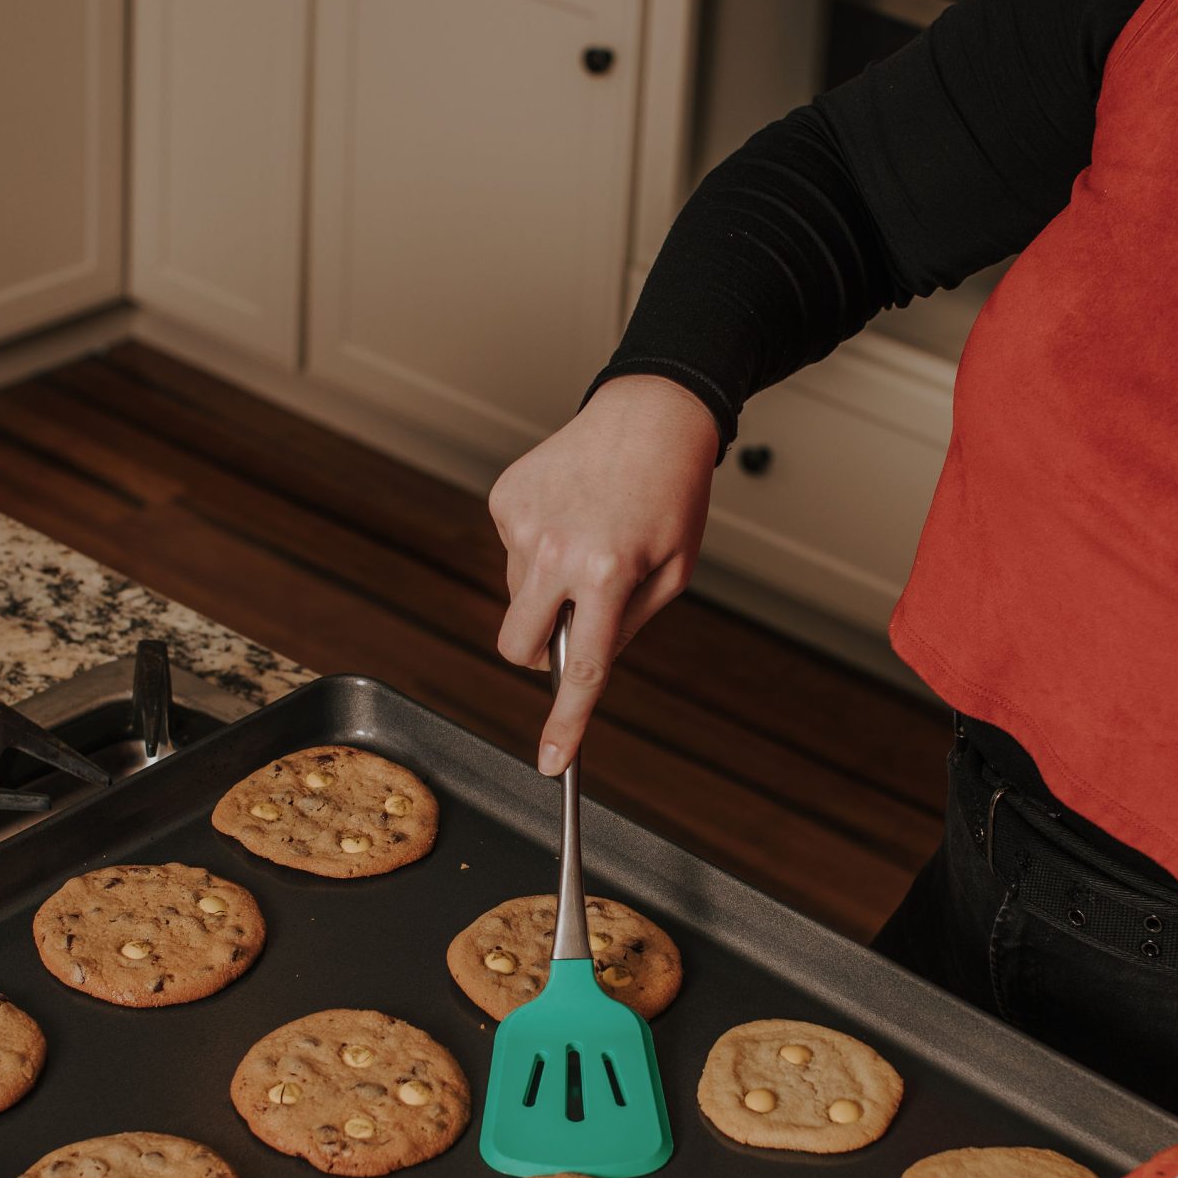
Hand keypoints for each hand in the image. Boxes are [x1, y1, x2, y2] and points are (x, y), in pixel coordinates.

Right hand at [488, 375, 720, 771]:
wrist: (650, 414)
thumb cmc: (671, 493)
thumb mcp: (672, 572)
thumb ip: (626, 625)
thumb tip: (580, 663)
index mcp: (607, 573)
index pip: (579, 668)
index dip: (565, 723)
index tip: (551, 762)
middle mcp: (556, 550)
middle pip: (518, 645)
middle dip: (539, 652)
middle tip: (574, 624)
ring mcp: (522, 524)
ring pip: (518, 596)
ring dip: (549, 587)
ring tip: (591, 539)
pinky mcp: (505, 499)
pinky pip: (512, 552)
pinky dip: (539, 546)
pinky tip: (572, 513)